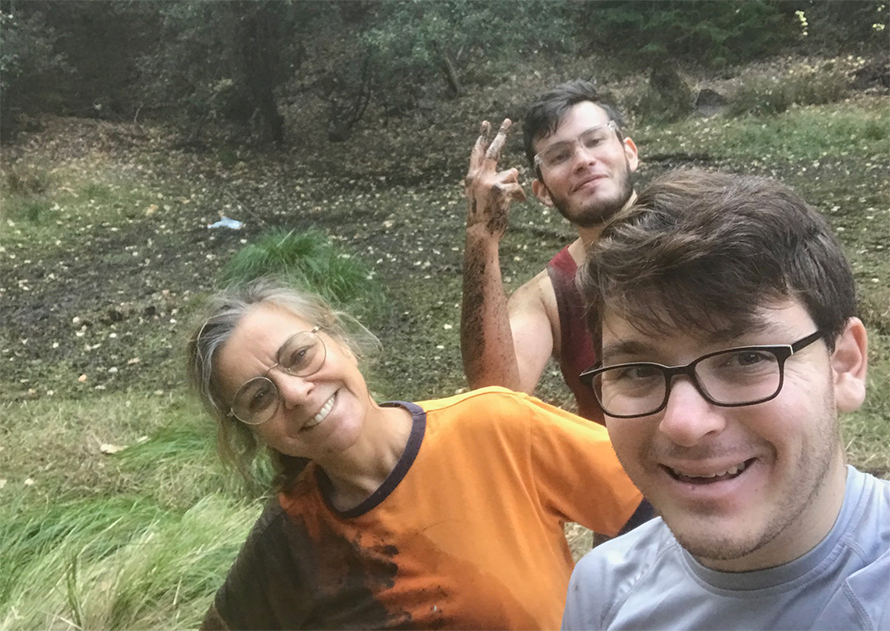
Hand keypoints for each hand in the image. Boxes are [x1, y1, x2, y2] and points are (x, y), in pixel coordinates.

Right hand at [464, 119, 525, 237]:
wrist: (481, 231)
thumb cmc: (483, 214)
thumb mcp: (483, 194)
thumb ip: (494, 179)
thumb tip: (513, 170)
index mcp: (472, 176)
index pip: (477, 152)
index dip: (482, 138)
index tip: (485, 124)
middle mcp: (478, 176)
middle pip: (492, 150)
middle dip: (500, 134)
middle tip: (507, 121)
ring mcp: (488, 182)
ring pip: (510, 173)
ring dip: (514, 185)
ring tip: (510, 199)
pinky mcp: (499, 189)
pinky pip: (516, 186)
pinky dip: (519, 195)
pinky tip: (517, 202)